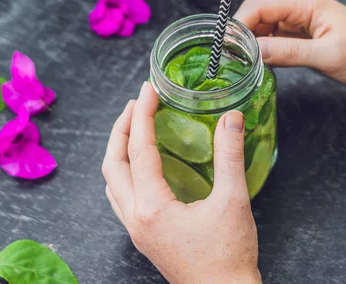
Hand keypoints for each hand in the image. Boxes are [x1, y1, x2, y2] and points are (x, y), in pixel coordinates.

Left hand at [102, 82, 261, 283]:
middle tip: (137, 103)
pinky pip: (120, 197)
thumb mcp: (233, 201)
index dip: (142, 115)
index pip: (139, 150)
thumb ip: (229, 156)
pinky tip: (140, 165)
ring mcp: (136, 230)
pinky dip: (124, 172)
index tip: (148, 89)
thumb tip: (231, 118)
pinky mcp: (144, 236)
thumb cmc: (229, 256)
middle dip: (122, 128)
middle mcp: (136, 218)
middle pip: (112, 164)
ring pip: (112, 182)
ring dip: (119, 150)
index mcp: (152, 208)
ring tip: (135, 126)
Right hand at [234, 0, 345, 90]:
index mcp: (303, 1)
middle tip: (230, 61)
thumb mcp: (327, 56)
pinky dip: (263, 50)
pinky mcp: (300, 35)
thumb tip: (253, 51)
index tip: (225, 48)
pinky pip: (272, 39)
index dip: (237, 25)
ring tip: (242, 65)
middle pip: (255, 15)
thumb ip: (288, 52)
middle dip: (241, 36)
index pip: (257, 6)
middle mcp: (297, 6)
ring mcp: (298, 20)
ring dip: (251, 44)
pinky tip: (259, 64)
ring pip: (261, 28)